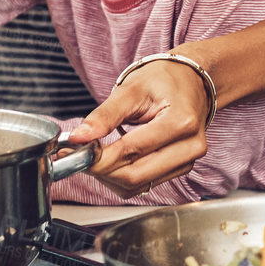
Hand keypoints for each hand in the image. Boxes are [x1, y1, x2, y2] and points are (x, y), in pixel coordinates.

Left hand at [64, 57, 210, 195]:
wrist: (189, 81)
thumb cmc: (163, 80)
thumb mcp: (131, 89)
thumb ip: (105, 115)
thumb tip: (79, 137)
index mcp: (181, 122)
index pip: (132, 151)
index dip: (99, 156)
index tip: (74, 151)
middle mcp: (190, 147)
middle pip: (136, 175)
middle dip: (102, 169)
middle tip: (78, 154)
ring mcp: (187, 161)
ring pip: (139, 185)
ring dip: (110, 176)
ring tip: (94, 154)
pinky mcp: (180, 169)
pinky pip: (146, 184)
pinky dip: (122, 177)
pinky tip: (110, 160)